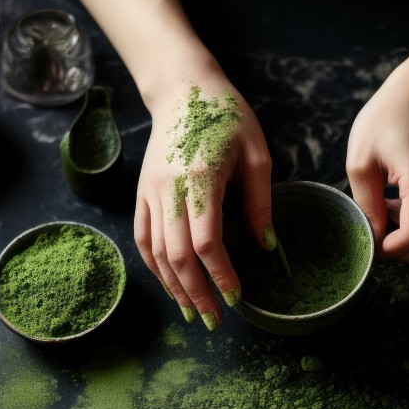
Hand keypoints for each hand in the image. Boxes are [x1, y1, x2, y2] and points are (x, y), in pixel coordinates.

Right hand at [134, 70, 272, 330]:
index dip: (220, 275)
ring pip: (154, 251)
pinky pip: (142, 237)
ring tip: (193, 312)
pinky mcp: (141, 191)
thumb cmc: (227, 115)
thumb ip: (260, 203)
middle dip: (196, 293)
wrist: (183, 88)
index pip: (206, 241)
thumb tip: (267, 247)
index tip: (237, 297)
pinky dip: (154, 266)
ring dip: (173, 286)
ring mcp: (149, 191)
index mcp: (200, 177)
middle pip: (175, 255)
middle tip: (216, 320)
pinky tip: (170, 284)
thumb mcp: (256, 153)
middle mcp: (168, 189)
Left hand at [346, 67, 408, 262]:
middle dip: (392, 240)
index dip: (387, 248)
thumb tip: (372, 239)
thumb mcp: (361, 161)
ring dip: (400, 229)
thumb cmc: (386, 120)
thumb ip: (366, 205)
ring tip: (381, 202)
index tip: (366, 240)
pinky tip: (395, 200)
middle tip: (368, 218)